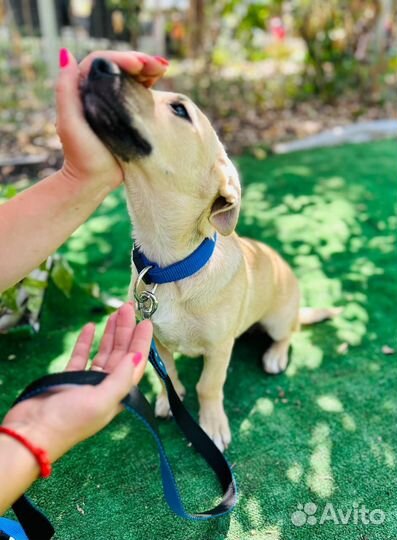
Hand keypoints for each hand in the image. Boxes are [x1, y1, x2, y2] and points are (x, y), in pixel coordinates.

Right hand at [1, 303, 151, 462]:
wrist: (31, 432)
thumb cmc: (68, 421)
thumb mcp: (101, 401)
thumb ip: (121, 378)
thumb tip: (138, 356)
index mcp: (118, 394)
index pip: (135, 363)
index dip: (142, 342)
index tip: (146, 322)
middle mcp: (106, 386)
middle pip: (121, 353)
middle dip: (126, 330)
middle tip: (127, 307)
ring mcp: (87, 381)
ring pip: (104, 352)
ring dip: (110, 333)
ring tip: (115, 313)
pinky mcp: (70, 378)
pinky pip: (82, 356)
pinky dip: (87, 341)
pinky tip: (91, 327)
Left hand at [56, 49, 168, 189]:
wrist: (93, 181)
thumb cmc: (80, 155)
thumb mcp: (69, 122)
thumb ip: (65, 89)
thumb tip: (66, 54)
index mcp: (83, 88)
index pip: (103, 62)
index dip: (122, 59)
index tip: (138, 65)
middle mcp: (99, 92)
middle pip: (120, 67)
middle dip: (141, 61)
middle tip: (160, 65)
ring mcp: (115, 103)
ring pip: (132, 78)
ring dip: (148, 70)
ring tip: (163, 68)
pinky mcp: (128, 116)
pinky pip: (140, 94)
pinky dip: (150, 85)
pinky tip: (160, 82)